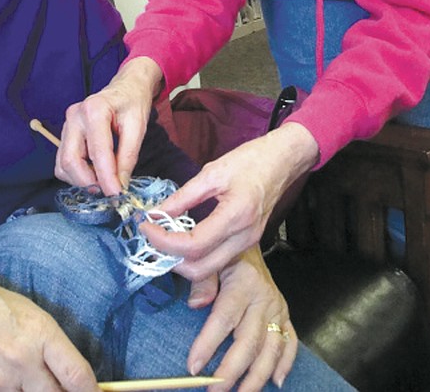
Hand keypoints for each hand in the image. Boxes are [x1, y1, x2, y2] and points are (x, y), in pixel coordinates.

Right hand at [56, 57, 163, 194]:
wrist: (125, 87)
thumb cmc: (132, 103)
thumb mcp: (138, 126)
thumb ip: (128, 156)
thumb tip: (120, 184)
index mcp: (94, 110)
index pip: (97, 152)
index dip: (106, 178)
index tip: (116, 195)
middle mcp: (74, 117)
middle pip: (71, 160)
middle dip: (89, 182)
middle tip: (109, 191)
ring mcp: (67, 125)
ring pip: (63, 164)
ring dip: (82, 180)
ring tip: (104, 181)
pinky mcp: (65, 134)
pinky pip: (63, 161)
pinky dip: (76, 174)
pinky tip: (94, 172)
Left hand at [141, 123, 318, 279]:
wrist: (283, 161)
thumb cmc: (250, 160)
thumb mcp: (212, 172)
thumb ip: (183, 196)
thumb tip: (157, 213)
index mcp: (236, 216)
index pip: (193, 245)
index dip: (164, 241)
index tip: (145, 226)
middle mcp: (244, 237)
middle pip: (200, 268)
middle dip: (170, 259)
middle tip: (150, 238)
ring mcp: (248, 243)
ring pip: (209, 269)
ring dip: (181, 261)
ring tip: (162, 240)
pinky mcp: (247, 243)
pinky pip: (217, 260)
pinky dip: (196, 257)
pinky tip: (181, 240)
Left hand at [187, 249, 295, 390]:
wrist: (247, 241)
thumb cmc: (225, 255)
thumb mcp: (210, 261)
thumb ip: (202, 282)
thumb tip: (195, 305)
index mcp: (244, 283)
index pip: (225, 318)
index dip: (209, 344)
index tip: (194, 366)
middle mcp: (264, 297)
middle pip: (249, 341)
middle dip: (232, 371)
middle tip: (214, 390)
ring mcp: (278, 308)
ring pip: (271, 348)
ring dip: (257, 376)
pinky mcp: (285, 314)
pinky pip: (290, 342)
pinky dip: (285, 363)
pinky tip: (276, 381)